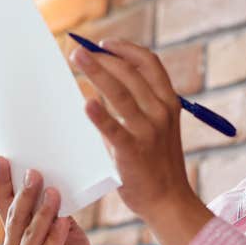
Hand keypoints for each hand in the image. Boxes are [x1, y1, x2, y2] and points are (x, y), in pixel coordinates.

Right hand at [0, 156, 103, 244]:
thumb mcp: (65, 226)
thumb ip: (55, 211)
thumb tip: (53, 186)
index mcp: (14, 234)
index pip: (4, 204)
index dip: (2, 182)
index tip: (3, 159)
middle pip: (16, 216)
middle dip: (25, 193)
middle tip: (35, 172)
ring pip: (31, 232)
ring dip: (43, 211)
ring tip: (54, 192)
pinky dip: (55, 235)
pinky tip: (63, 222)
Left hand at [70, 38, 196, 222]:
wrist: (168, 200)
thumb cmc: (157, 165)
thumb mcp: (158, 129)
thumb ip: (139, 107)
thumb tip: (103, 86)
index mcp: (169, 103)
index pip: (149, 63)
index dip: (126, 49)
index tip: (105, 44)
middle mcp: (161, 112)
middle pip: (130, 73)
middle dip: (103, 57)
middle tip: (78, 53)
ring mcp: (148, 131)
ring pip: (120, 91)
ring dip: (96, 71)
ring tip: (76, 58)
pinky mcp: (133, 151)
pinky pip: (114, 128)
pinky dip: (99, 114)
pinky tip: (86, 104)